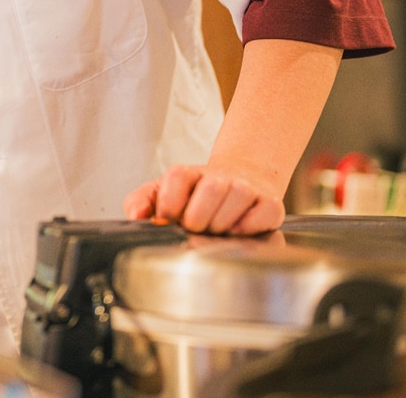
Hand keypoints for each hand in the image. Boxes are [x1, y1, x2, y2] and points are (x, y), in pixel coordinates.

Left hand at [123, 163, 284, 234]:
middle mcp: (218, 177)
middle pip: (211, 189)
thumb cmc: (195, 195)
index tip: (169, 219)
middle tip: (195, 228)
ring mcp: (246, 188)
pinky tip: (237, 231)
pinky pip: (262, 214)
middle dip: (199, 218)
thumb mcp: (161, 193)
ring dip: (222, 223)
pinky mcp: (269, 204)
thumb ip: (140, 202)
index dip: (171, 203)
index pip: (177, 177)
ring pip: (237, 198)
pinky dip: (248, 227)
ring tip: (215, 230)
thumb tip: (135, 217)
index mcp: (187, 174)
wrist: (238, 181)